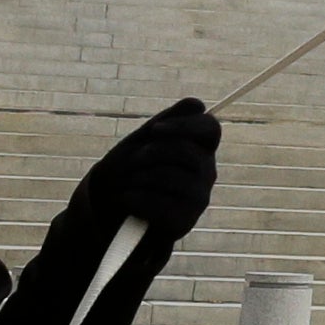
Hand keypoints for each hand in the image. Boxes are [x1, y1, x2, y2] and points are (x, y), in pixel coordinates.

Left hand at [71, 99, 221, 240]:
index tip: (154, 130)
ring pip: (168, 176)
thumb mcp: (144, 140)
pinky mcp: (185, 221)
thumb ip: (169, 119)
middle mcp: (207, 172)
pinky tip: (127, 199)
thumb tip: (197, 104)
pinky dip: (134, 199)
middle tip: (134, 160)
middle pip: (185, 150)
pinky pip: (158, 204)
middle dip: (150, 152)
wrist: (115, 211)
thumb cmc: (132, 170)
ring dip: (137, 178)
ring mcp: (199, 198)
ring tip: (127, 183)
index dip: (184, 125)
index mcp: (201, 148)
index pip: (210, 128)